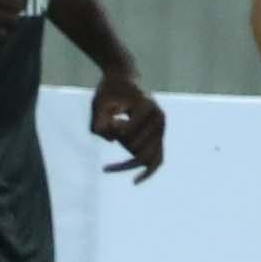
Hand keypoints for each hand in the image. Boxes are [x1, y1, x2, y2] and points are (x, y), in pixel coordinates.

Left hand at [85, 67, 167, 181]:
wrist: (124, 80)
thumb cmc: (110, 90)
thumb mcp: (99, 102)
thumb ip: (100, 121)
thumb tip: (110, 139)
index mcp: (149, 108)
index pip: (128, 133)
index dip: (111, 131)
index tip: (106, 120)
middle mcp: (160, 120)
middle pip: (138, 148)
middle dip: (118, 144)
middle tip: (108, 127)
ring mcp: (161, 130)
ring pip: (148, 159)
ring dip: (127, 165)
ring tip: (107, 168)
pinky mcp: (158, 138)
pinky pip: (157, 160)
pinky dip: (147, 172)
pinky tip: (135, 181)